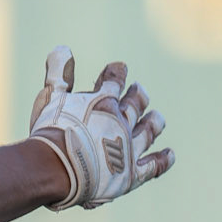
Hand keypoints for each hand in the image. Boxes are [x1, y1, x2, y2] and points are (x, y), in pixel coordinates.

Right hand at [28, 46, 173, 210]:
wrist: (57, 168)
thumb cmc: (52, 132)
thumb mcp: (51, 97)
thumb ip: (58, 73)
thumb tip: (62, 48)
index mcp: (103, 102)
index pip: (113, 80)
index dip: (116, 72)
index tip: (120, 67)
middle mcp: (121, 123)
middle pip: (135, 105)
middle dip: (137, 95)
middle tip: (139, 89)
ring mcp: (129, 148)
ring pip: (147, 132)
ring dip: (153, 123)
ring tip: (158, 117)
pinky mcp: (131, 174)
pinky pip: (152, 166)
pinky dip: (162, 160)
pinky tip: (170, 154)